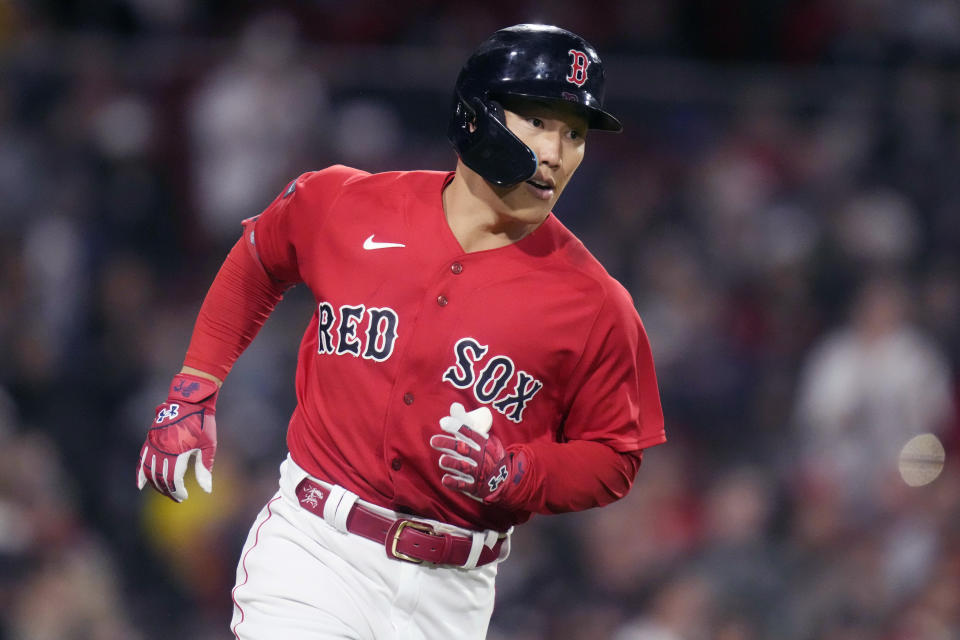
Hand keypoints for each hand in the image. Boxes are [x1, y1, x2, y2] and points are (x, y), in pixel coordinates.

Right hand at [137, 373, 218, 501]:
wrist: (190, 399)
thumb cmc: (202, 422)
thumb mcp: (208, 445)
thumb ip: (205, 467)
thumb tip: (207, 490)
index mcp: (177, 452)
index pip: (173, 480)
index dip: (177, 491)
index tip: (183, 497)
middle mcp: (162, 449)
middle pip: (160, 478)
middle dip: (168, 491)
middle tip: (177, 498)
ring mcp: (153, 444)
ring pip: (149, 471)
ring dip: (156, 485)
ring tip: (166, 492)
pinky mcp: (149, 439)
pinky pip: (142, 460)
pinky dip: (140, 474)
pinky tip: (140, 485)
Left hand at [429, 402, 516, 502]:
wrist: (505, 480)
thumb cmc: (488, 454)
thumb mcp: (483, 438)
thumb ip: (466, 423)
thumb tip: (454, 406)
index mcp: (484, 443)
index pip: (470, 433)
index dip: (456, 427)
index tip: (443, 423)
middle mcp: (481, 457)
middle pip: (464, 449)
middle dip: (449, 444)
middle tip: (433, 441)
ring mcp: (478, 473)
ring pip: (463, 467)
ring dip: (452, 463)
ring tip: (442, 460)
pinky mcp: (474, 487)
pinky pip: (463, 485)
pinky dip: (454, 483)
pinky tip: (445, 479)